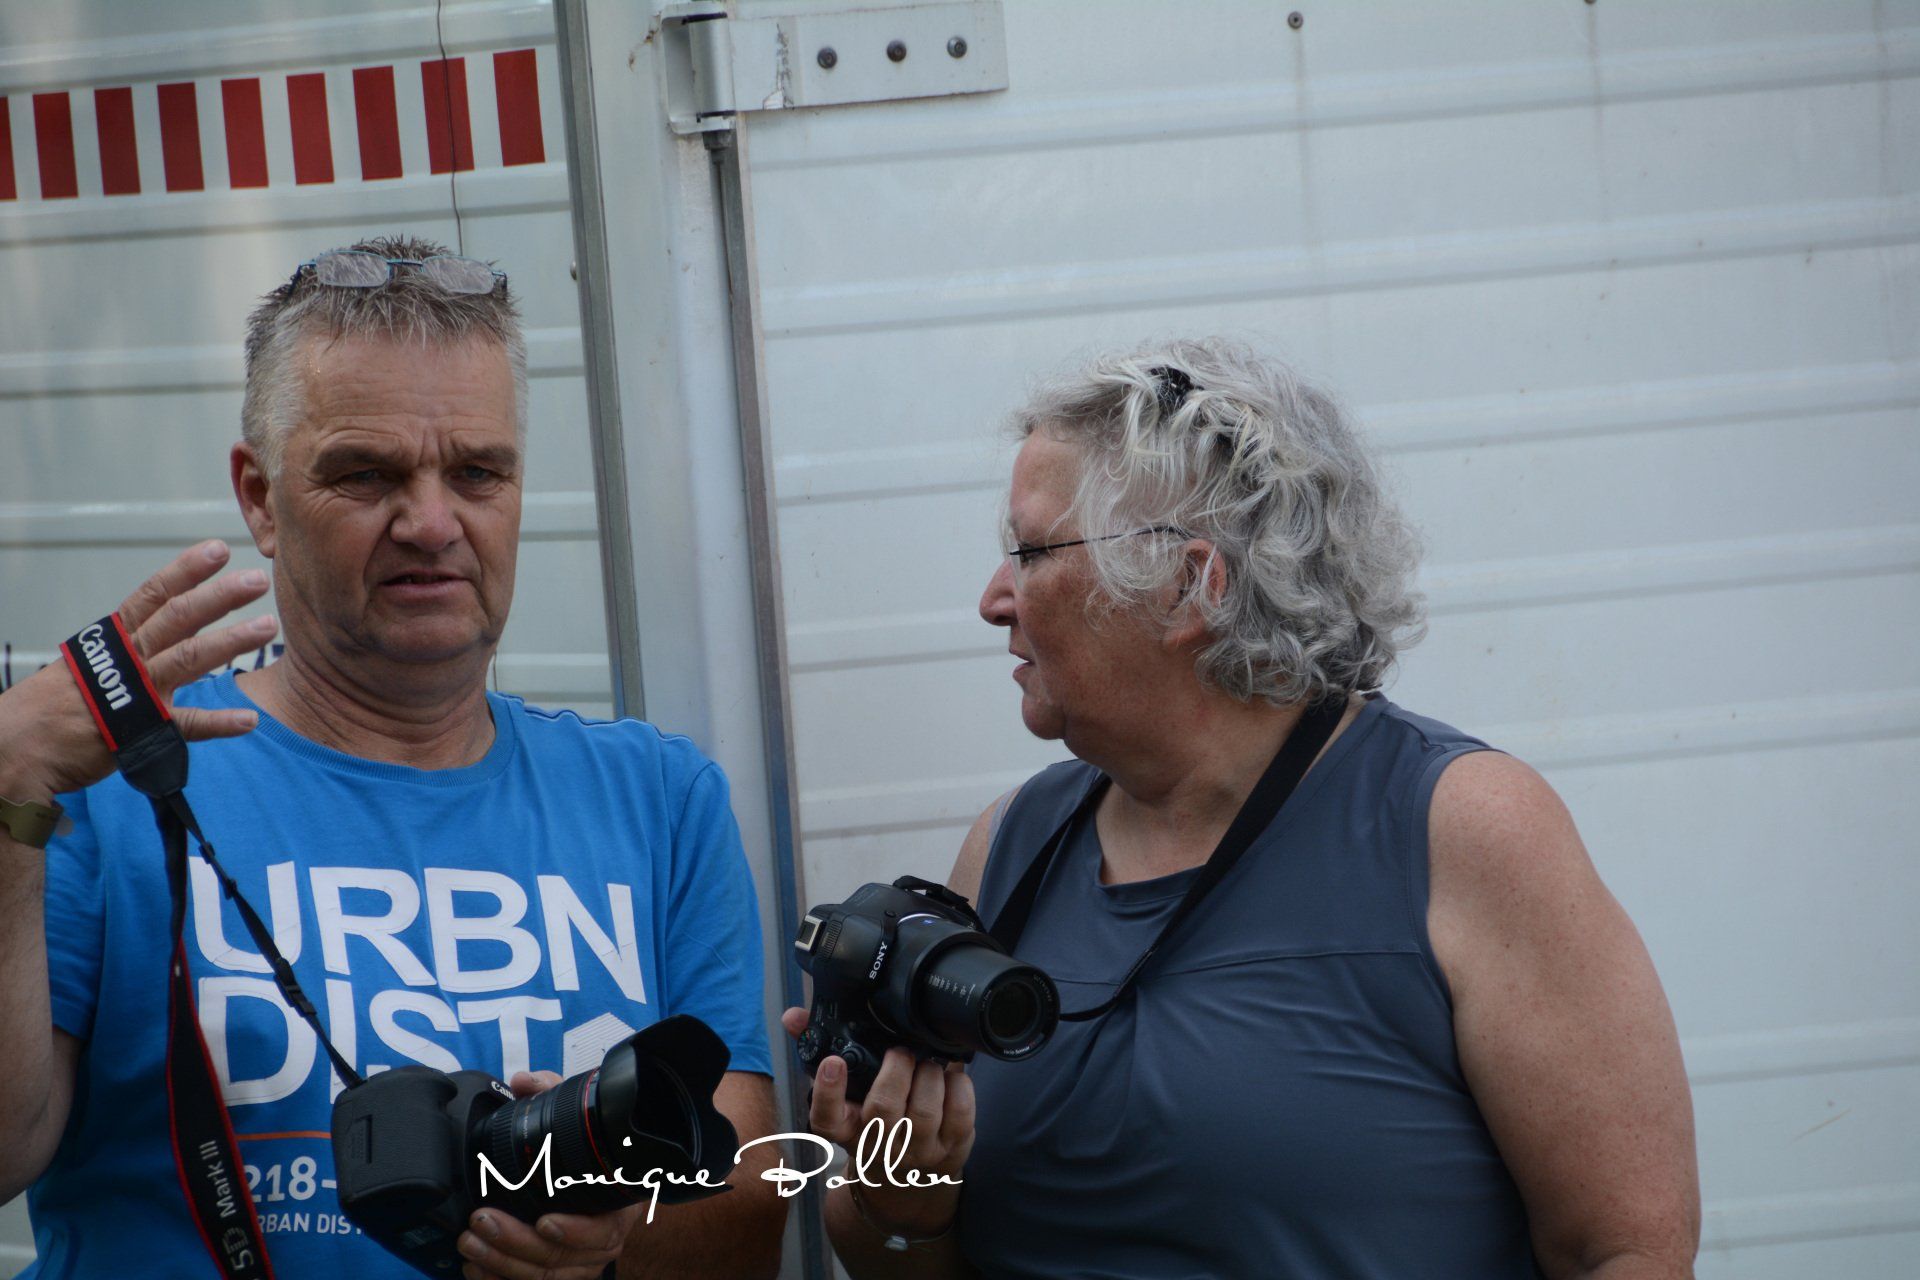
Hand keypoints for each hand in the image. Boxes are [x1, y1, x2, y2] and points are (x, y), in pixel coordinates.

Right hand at [0, 541, 275, 799]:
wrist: (15, 748)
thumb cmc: (54, 704)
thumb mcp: (92, 663)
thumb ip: (132, 647)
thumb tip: (170, 631)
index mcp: (114, 639)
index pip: (153, 596)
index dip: (186, 571)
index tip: (218, 549)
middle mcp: (126, 658)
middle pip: (176, 618)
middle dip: (219, 597)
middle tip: (256, 578)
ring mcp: (134, 693)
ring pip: (187, 660)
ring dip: (230, 642)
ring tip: (267, 628)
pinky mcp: (139, 731)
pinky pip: (185, 726)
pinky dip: (218, 723)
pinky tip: (248, 720)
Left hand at [457, 1070, 642, 1279]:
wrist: (601, 1179)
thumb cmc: (588, 1151)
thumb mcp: (576, 1114)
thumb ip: (551, 1091)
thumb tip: (524, 1081)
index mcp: (615, 1206)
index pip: (603, 1230)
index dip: (576, 1231)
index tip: (545, 1220)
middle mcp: (601, 1242)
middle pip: (562, 1257)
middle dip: (516, 1243)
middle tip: (481, 1221)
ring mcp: (580, 1263)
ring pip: (543, 1276)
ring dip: (502, 1264)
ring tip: (469, 1243)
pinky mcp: (557, 1274)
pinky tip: (475, 1270)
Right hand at [781, 1006, 972, 1237]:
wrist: (903, 1182)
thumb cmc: (870, 1126)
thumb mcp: (844, 1098)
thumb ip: (819, 1051)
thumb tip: (794, 1016)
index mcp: (845, 1130)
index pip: (826, 1117)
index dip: (828, 1090)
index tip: (833, 1062)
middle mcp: (878, 1148)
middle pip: (884, 1109)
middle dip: (896, 1068)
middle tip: (901, 1051)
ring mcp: (917, 1154)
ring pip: (926, 1110)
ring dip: (930, 1074)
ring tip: (927, 1062)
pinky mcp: (951, 1151)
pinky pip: (961, 1114)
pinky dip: (958, 1085)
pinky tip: (950, 1076)